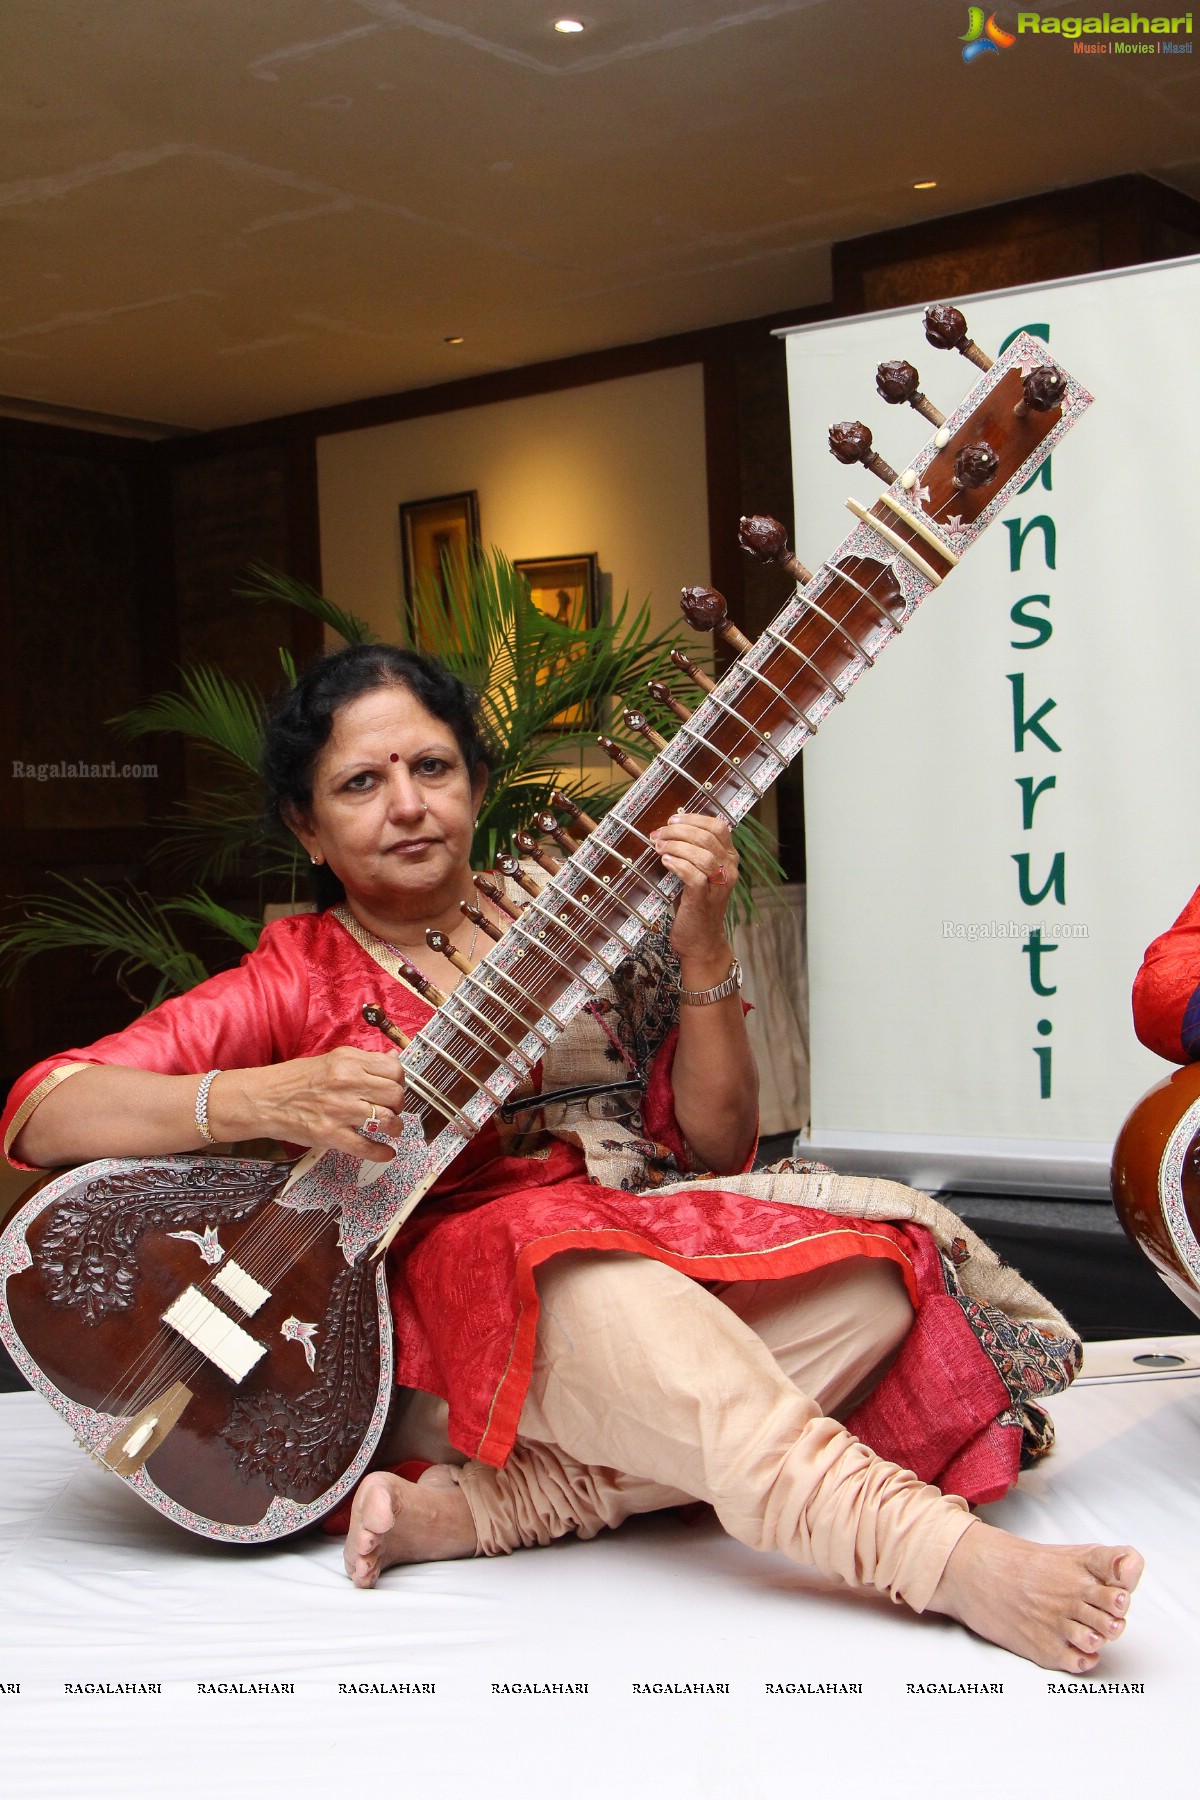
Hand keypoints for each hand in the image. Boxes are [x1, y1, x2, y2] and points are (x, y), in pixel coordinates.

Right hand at [215, 1048, 405, 1163]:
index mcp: (348, 1061)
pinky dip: (381, 1152)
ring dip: (395, 1127)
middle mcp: (347, 1083)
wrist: (263, 1099)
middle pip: (395, 1094)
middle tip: (392, 1109)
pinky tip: (386, 1153)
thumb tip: (394, 1060)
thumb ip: (364, 1061)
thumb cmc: (296, 1080)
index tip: (394, 1088)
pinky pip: (366, 1147)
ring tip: (391, 1129)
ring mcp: (339, 1110)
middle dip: (399, 1105)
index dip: (400, 1081)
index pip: (394, 1069)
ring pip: (387, 1120)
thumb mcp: (332, 1060)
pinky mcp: (330, 1134)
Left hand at [649, 812, 738, 969]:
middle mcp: (729, 870)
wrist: (700, 941)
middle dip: (679, 831)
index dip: (694, 818)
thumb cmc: (695, 904)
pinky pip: (693, 875)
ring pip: (703, 854)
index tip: (672, 820)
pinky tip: (665, 862)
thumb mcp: (698, 874)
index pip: (719, 827)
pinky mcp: (704, 900)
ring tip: (658, 847)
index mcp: (729, 858)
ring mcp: (719, 886)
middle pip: (708, 837)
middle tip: (657, 834)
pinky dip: (678, 865)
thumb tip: (667, 830)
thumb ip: (691, 853)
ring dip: (676, 846)